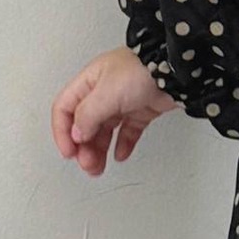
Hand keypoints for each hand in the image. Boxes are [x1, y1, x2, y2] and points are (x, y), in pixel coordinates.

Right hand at [52, 47, 178, 176]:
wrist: (175, 71)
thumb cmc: (141, 70)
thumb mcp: (105, 93)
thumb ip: (88, 116)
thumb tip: (77, 134)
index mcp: (89, 82)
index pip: (65, 109)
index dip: (63, 132)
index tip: (69, 152)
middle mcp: (104, 92)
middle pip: (85, 124)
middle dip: (83, 147)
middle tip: (87, 164)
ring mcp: (124, 101)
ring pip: (105, 130)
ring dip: (99, 150)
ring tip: (99, 167)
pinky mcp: (142, 110)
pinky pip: (128, 131)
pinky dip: (123, 144)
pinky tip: (121, 155)